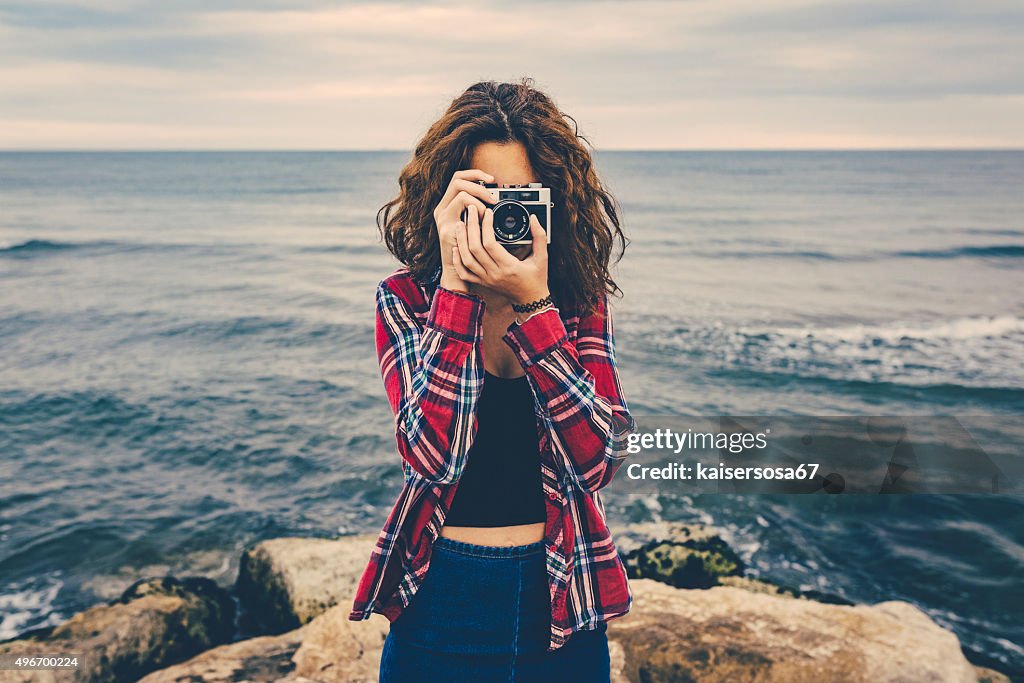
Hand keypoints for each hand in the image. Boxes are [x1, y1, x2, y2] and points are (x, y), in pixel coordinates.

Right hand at [432, 169, 495, 289]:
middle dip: (478, 182)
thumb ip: (479, 209)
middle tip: (493, 194)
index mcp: (448, 205)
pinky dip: (477, 206)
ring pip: (461, 190)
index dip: (475, 174)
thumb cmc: (471, 250)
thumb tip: (494, 195)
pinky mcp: (446, 226)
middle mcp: (442, 208)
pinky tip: (485, 217)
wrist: (460, 272)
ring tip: (489, 208)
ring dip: (479, 195)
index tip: (492, 179)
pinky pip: (463, 204)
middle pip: (457, 179)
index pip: (458, 177)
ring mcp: (442, 217)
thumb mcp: (475, 225)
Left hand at [451, 204, 549, 304]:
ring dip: (461, 241)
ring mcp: (486, 279)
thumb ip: (540, 236)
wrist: (531, 300)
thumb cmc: (537, 279)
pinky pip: (464, 273)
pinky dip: (457, 261)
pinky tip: (456, 248)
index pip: (490, 243)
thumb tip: (534, 218)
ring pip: (466, 259)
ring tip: (460, 224)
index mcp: (509, 266)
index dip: (486, 225)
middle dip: (470, 227)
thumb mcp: (542, 257)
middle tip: (470, 211)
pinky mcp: (482, 283)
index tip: (488, 213)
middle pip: (474, 249)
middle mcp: (494, 274)